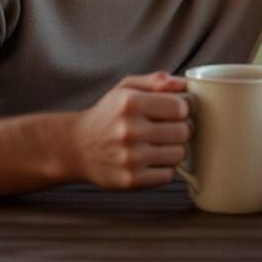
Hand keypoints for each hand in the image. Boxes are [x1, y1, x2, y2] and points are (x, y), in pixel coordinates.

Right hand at [69, 71, 189, 189]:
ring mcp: (130, 158)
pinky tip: (151, 159)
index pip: (180, 107)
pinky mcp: (131, 180)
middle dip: (182, 128)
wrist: (76, 147)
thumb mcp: (125, 88)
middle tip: (170, 127)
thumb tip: (184, 84)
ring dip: (175, 148)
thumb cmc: (107, 115)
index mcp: (131, 103)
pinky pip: (168, 175)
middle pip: (183, 131)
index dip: (184, 108)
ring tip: (160, 143)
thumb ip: (155, 81)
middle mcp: (130, 130)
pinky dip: (164, 167)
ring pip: (179, 154)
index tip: (177, 110)